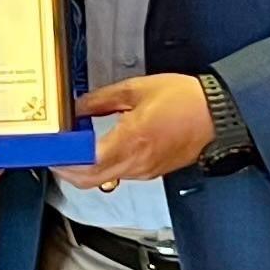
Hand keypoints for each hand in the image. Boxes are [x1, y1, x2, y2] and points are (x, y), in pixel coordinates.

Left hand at [58, 73, 215, 191]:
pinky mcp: (151, 171)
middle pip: (90, 180)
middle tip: (55, 153)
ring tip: (73, 147)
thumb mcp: (136, 89)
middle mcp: (136, 163)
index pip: (86, 164)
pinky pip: (120, 174)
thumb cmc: (186, 100)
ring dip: (84, 168)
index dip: (63, 161)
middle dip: (67, 170)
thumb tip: (77, 107)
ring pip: (104, 179)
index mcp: (131, 142)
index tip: (50, 151)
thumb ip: (101, 100)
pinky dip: (103, 166)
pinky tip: (98, 148)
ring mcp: (144, 171)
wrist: (219, 114)